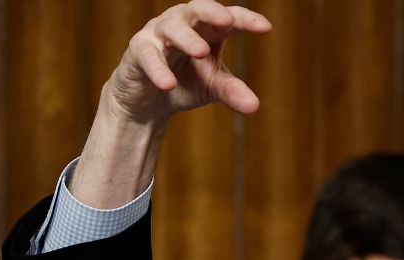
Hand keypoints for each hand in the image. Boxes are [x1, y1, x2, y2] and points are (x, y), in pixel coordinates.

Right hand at [71, 1, 270, 207]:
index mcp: (207, 28)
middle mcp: (183, 23)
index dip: (245, 19)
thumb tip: (254, 106)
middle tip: (227, 21)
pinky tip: (168, 83)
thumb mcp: (211, 87)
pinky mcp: (138, 49)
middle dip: (212, 13)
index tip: (265, 28)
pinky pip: (147, 54)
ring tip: (202, 52)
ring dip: (187, 38)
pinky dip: (158, 68)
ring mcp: (158, 33)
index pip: (229, 18)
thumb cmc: (185, 82)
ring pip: (172, 28)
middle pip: (198, 10)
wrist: (148, 101)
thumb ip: (231, 91)